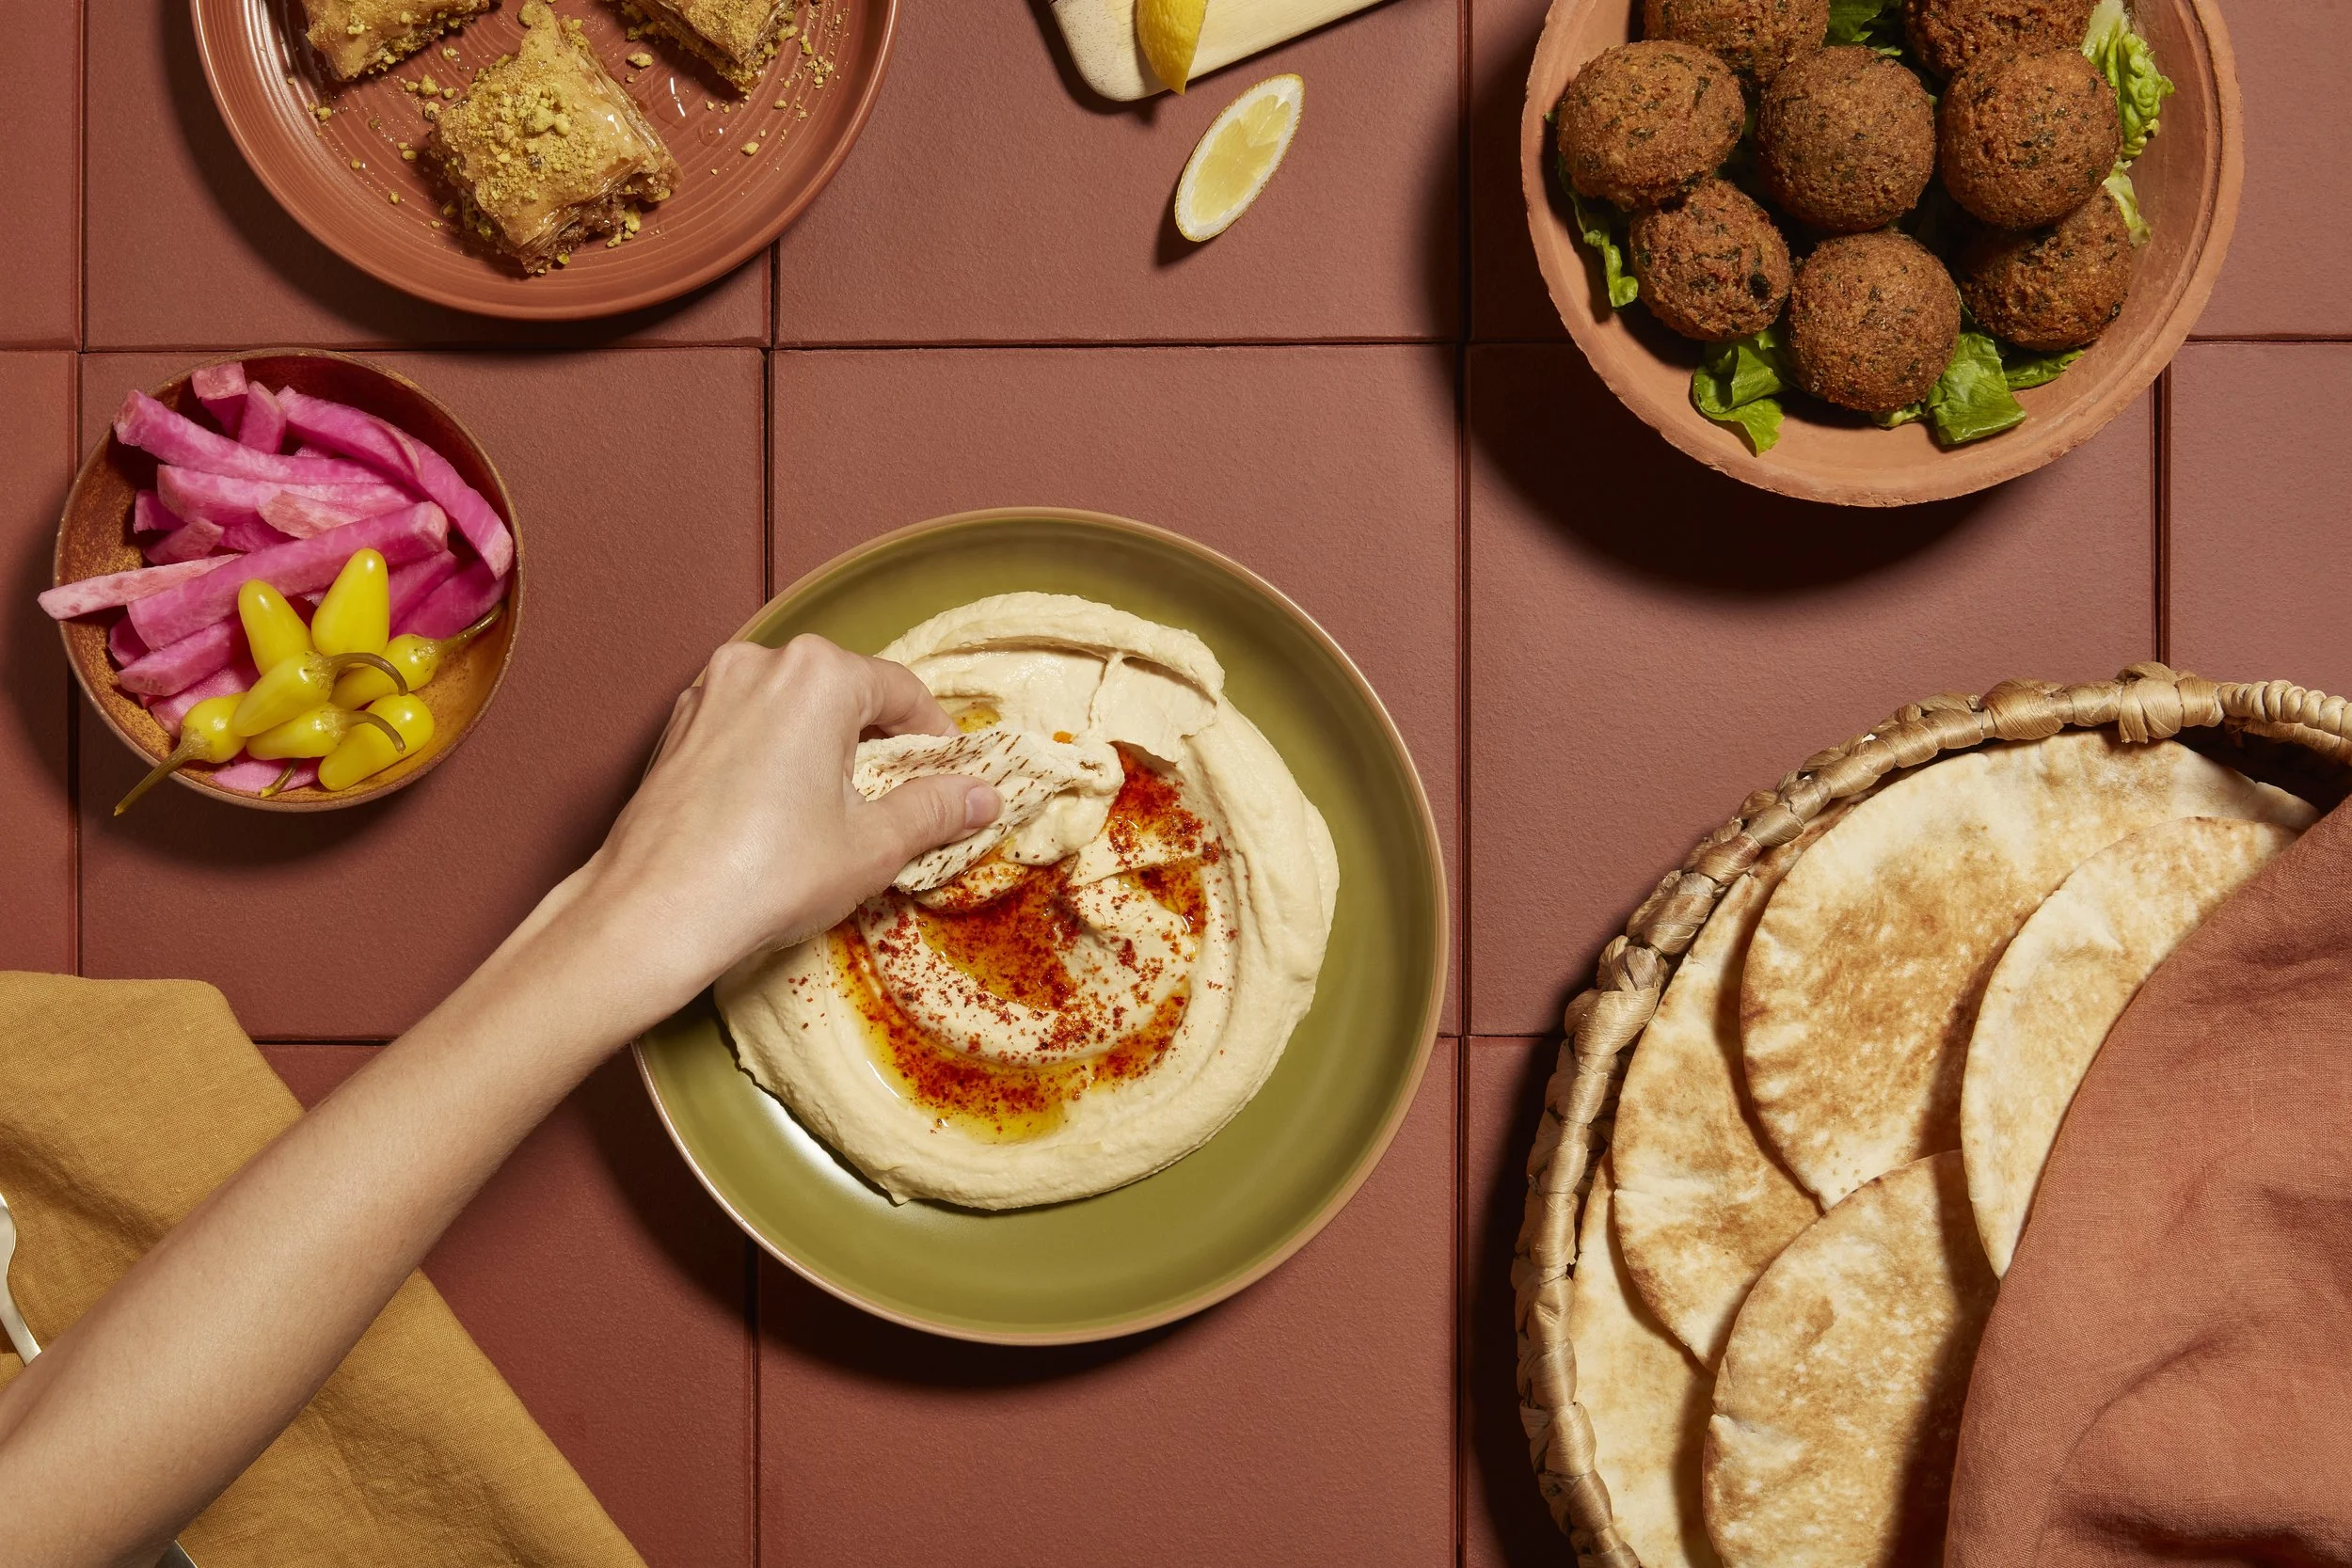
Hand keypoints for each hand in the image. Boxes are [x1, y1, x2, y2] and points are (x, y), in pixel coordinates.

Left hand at [534, 635, 1000, 1026]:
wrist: (653, 913)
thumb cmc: (768, 875)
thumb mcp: (873, 845)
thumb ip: (936, 809)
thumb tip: (984, 796)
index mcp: (818, 675)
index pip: (901, 692)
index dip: (935, 736)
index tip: (949, 775)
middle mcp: (760, 663)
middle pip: (843, 691)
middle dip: (875, 740)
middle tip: (897, 796)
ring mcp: (709, 690)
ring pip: (791, 706)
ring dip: (822, 745)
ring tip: (835, 808)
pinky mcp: (676, 726)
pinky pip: (746, 724)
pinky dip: (773, 753)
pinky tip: (778, 810)